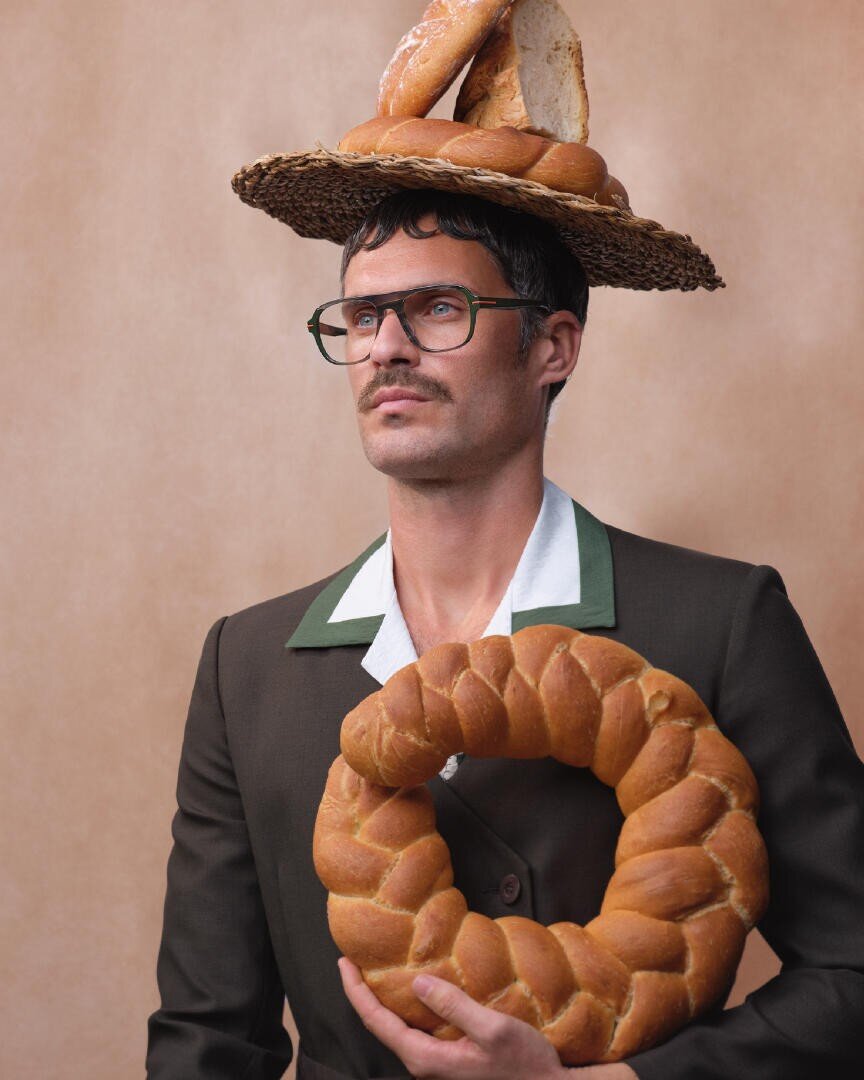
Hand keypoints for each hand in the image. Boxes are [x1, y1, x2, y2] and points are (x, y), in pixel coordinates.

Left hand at [338, 957, 637, 1078]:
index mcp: (426, 1058)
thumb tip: (418, 981)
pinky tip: (416, 989)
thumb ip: (454, 1006)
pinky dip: (408, 1008)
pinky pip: (418, 1031)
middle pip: (382, 1025)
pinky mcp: (449, 1062)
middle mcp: (425, 1065)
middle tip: (355, 959)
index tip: (343, 962)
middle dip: (364, 993)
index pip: (377, 1022)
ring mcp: (436, 1066)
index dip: (356, 991)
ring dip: (385, 1000)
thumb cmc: (524, 1065)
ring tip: (379, 969)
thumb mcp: (493, 1029)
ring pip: (399, 1029)